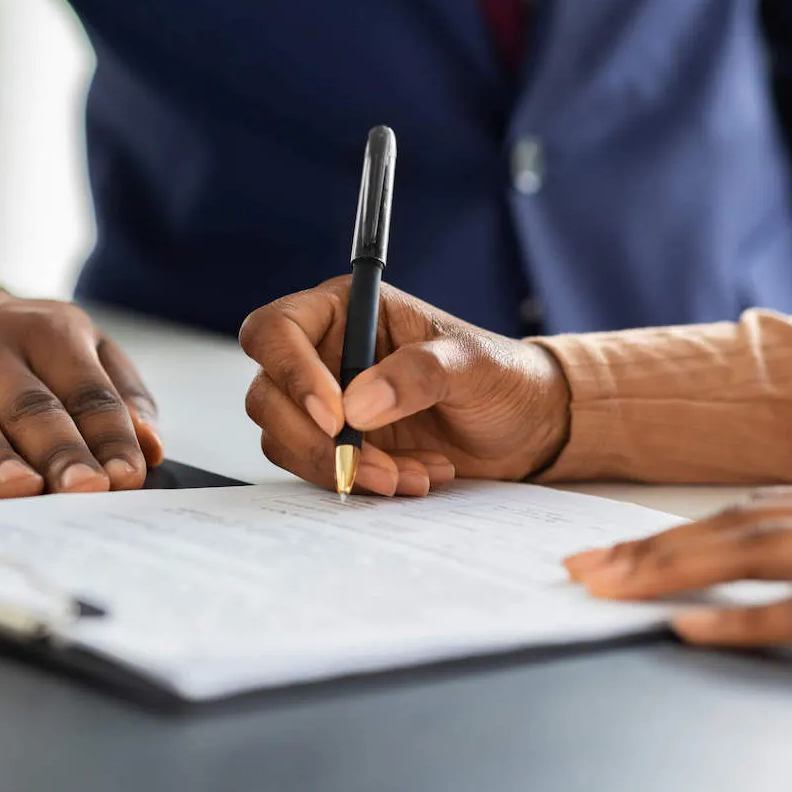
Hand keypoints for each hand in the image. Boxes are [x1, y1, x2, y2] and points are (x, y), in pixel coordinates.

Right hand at [0, 238, 162, 497]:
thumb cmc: (5, 343)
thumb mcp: (71, 345)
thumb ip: (117, 391)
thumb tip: (151, 445)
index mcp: (45, 332)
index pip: (85, 389)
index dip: (108, 433)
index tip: (127, 477)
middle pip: (27, 403)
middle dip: (58, 448)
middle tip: (83, 490)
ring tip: (18, 488)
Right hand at [238, 277, 570, 496]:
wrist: (523, 426)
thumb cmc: (500, 376)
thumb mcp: (471, 365)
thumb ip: (418, 374)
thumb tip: (358, 406)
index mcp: (345, 309)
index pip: (276, 330)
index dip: (290, 371)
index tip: (336, 416)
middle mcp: (322, 353)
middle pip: (268, 395)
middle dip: (318, 440)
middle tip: (375, 465)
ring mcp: (324, 402)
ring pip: (285, 439)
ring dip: (345, 467)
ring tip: (411, 474)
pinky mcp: (335, 445)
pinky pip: (317, 469)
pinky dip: (359, 482)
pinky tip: (413, 476)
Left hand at [565, 482, 791, 647]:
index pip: (757, 512)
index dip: (682, 530)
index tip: (619, 550)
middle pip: (740, 525)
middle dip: (654, 546)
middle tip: (584, 568)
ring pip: (760, 552)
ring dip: (674, 567)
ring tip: (609, 586)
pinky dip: (747, 618)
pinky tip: (688, 626)